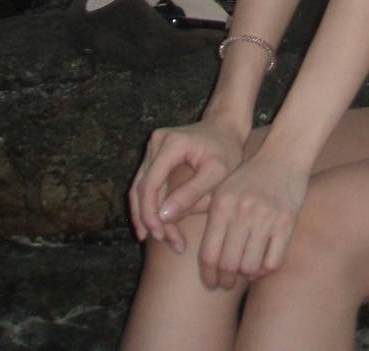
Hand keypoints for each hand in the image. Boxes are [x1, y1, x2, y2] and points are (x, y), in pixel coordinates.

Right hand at [128, 119, 244, 253]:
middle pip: (143, 189)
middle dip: (152, 220)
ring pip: (141, 189)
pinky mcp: (155, 156)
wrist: (227, 126)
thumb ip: (191, 194)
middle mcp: (157, 142)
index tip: (161, 236)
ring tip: (165, 239)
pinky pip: (147, 185)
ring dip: (149, 216)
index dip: (150, 214)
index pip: (149, 185)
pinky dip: (152, 206)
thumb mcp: (216, 173)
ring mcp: (153, 147)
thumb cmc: (227, 149)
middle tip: (168, 242)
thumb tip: (163, 217)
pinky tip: (160, 226)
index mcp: (171, 144)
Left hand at [198, 150, 308, 289]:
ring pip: (249, 267)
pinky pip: (272, 262)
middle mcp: (242, 212)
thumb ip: (204, 213)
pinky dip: (264, 270)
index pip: (209, 254)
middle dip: (225, 280)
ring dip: (245, 276)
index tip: (210, 282)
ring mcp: (265, 218)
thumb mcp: (222, 189)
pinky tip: (260, 265)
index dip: (208, 275)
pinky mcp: (286, 223)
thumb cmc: (250, 176)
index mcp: (222, 205)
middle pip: (228, 264)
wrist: (284, 155)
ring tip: (243, 272)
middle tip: (226, 283)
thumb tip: (175, 234)